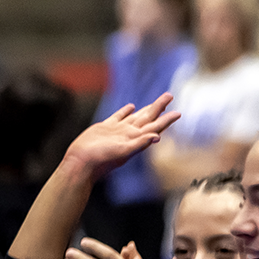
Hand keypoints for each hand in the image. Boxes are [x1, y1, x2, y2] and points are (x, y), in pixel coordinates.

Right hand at [62, 94, 178, 181]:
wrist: (80, 163)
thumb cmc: (100, 160)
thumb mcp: (122, 152)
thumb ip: (139, 144)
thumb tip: (157, 137)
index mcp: (135, 139)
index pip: (154, 126)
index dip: (166, 119)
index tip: (178, 112)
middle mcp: (128, 134)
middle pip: (148, 118)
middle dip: (159, 107)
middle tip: (169, 95)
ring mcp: (117, 130)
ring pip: (135, 117)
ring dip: (146, 109)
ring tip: (156, 103)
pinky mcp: (105, 128)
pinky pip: (119, 117)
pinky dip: (125, 111)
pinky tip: (131, 107)